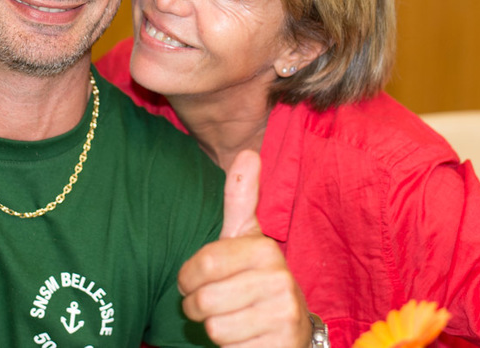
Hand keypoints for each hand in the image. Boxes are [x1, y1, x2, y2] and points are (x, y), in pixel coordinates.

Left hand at [178, 150, 311, 346]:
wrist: (291, 328)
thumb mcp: (246, 239)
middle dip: (197, 306)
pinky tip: (244, 336)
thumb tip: (247, 151)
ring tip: (229, 318)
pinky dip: (229, 347)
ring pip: (214, 327)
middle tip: (210, 303)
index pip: (203, 263)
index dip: (188, 277)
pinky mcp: (281, 346)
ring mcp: (283, 315)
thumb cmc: (255, 278)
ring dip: (213, 327)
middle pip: (205, 298)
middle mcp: (280, 279)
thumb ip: (241, 199)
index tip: (194, 280)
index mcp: (265, 249)